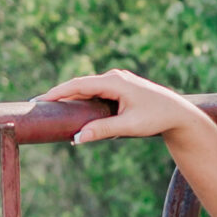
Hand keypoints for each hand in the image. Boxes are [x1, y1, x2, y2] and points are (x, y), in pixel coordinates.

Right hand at [36, 68, 196, 146]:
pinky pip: (95, 91)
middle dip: (59, 94)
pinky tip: (70, 105)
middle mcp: (114, 77)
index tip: (39, 100)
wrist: (178, 114)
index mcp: (115, 82)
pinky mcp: (120, 87)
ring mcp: (117, 81)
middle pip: (79, 84)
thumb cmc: (156, 118)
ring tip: (49, 105)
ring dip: (69, 95)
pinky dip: (82, 97)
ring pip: (87, 87)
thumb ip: (102, 131)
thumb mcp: (128, 126)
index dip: (57, 92)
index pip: (78, 85)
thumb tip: (76, 138)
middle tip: (37, 104)